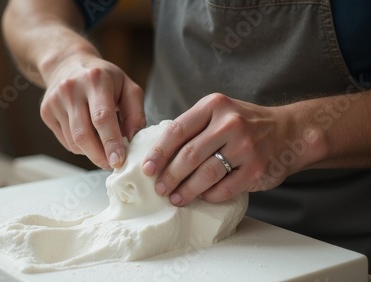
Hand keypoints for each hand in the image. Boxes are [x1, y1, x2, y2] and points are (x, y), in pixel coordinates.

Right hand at [40, 54, 145, 168]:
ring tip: (103, 147)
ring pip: (73, 141)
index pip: (102, 117)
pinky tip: (88, 137)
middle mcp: (71, 89)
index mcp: (95, 80)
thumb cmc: (103, 78)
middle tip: (112, 164)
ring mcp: (55, 101)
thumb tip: (133, 139)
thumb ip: (135, 113)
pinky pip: (65, 141)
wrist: (67, 63)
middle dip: (99, 155)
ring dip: (91, 152)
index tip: (118, 160)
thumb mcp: (127, 86)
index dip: (110, 142)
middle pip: (83, 134)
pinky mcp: (46, 112)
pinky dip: (80, 147)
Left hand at [142, 93, 310, 204]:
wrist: (291, 131)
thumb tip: (159, 154)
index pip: (177, 130)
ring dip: (186, 190)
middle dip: (169, 175)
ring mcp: (246, 146)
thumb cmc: (246, 124)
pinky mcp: (257, 168)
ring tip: (175, 198)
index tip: (147, 169)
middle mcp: (230, 123)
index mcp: (214, 106)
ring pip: (205, 174)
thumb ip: (194, 127)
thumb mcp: (220, 113)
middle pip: (189, 155)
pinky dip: (209, 195)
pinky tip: (202, 197)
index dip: (158, 153)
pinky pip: (225, 188)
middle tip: (159, 188)